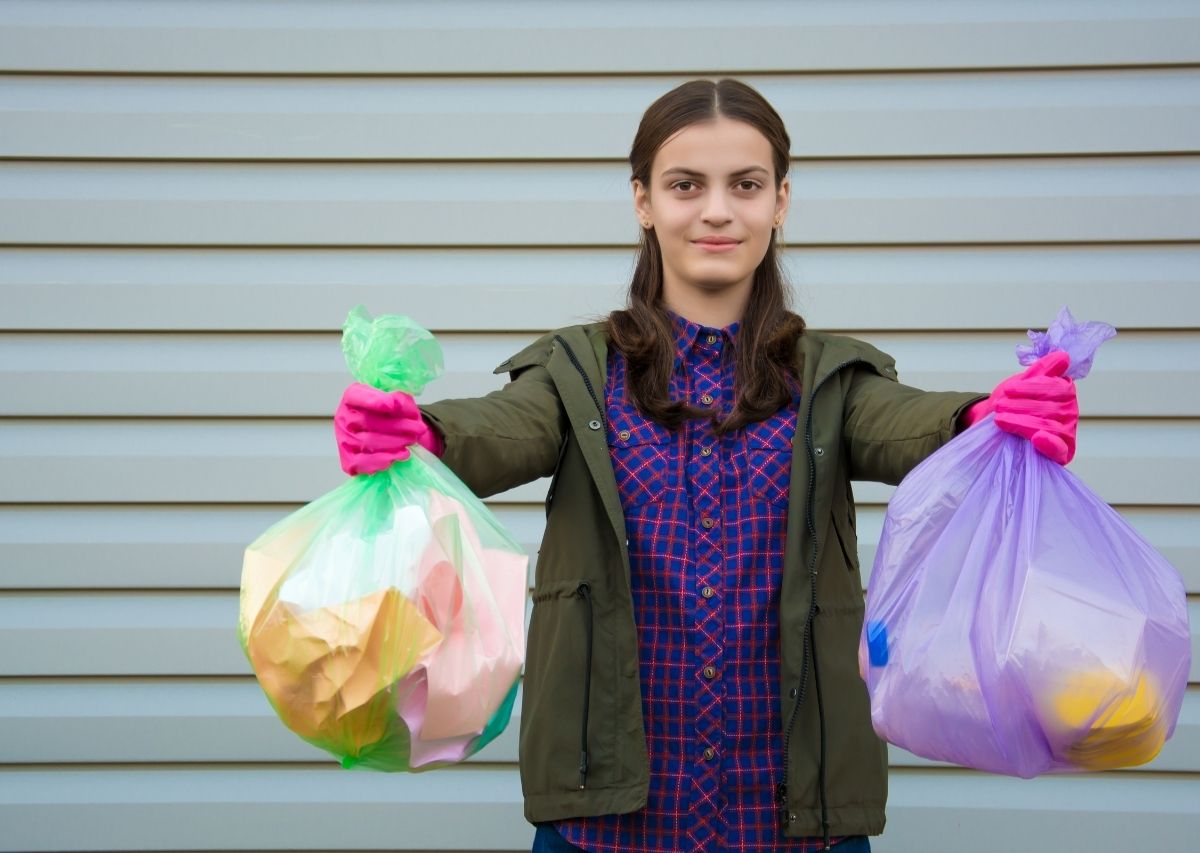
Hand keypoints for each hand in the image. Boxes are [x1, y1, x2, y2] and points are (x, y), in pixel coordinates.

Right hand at [334, 383, 442, 474]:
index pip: (357, 396)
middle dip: (398, 426)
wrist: (391, 436)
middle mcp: (344, 418)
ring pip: (367, 441)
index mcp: (353, 397)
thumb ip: (399, 400)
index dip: (374, 400)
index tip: (392, 405)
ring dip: (395, 442)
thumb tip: (395, 404)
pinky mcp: (349, 460)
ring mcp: (344, 440)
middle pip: (368, 421)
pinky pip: (362, 462)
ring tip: (412, 441)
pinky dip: (383, 460)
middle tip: (419, 429)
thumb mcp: (401, 402)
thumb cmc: (393, 415)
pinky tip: (400, 455)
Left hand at [962, 351, 1078, 464]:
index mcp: (1064, 393)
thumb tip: (1063, 356)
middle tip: (1000, 406)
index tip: (1009, 389)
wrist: (993, 425)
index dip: (1032, 388)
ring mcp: (1066, 433)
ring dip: (1022, 422)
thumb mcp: (1021, 383)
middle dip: (1022, 406)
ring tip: (1000, 419)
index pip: (1057, 388)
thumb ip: (1042, 370)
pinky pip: (1060, 449)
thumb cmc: (1010, 402)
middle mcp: (1070, 412)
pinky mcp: (1061, 453)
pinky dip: (1050, 444)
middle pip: (1051, 408)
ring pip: (1048, 426)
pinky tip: (1038, 438)